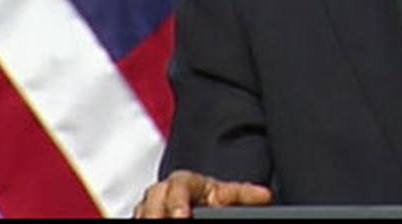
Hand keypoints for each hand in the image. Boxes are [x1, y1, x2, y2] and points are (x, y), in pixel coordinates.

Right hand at [134, 169, 272, 217]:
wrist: (195, 204)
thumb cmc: (211, 198)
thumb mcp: (226, 195)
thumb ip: (242, 194)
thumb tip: (266, 196)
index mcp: (184, 181)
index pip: (177, 187)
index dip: (177, 203)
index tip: (182, 218)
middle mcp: (161, 191)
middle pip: (152, 200)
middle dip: (156, 215)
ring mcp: (148, 206)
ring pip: (141, 212)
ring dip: (147, 218)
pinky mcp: (143, 216)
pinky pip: (136, 219)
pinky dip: (141, 222)